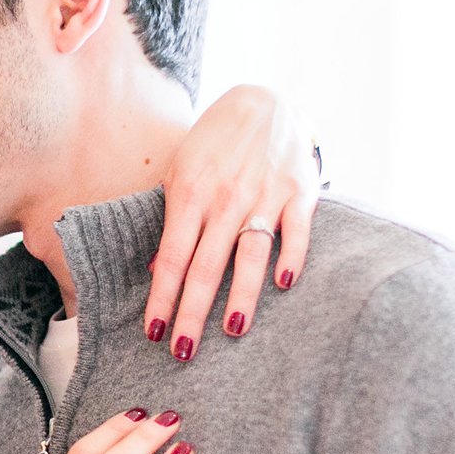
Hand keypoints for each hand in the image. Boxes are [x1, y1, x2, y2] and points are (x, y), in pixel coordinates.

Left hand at [147, 83, 318, 359]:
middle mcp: (225, 198)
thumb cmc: (213, 147)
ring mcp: (264, 195)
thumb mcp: (179, 173)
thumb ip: (171, 220)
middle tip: (182, 352)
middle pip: (205, 266)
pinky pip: (296, 232)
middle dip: (192, 312)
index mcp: (188, 194)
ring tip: (231, 330)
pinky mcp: (301, 192)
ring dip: (240, 295)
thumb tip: (153, 271)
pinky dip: (291, 257)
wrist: (264, 102)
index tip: (153, 332)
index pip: (170, 258)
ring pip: (249, 255)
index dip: (161, 297)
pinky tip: (282, 285)